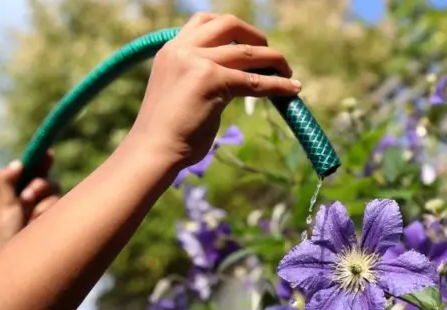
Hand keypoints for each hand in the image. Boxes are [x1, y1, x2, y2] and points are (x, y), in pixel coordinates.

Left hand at [0, 151, 59, 251]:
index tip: (47, 152)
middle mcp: (33, 204)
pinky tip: (41, 224)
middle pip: (47, 182)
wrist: (14, 265)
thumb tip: (18, 162)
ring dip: (43, 203)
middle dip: (40, 186)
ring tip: (29, 219)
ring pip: (55, 196)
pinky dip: (49, 213)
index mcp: (18, 196)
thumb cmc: (2, 237)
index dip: (41, 162)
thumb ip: (7, 182)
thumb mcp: (3, 207)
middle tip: (26, 197)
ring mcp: (46, 216)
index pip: (33, 173)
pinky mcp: (57, 225)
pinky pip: (61, 210)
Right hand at [130, 13, 300, 168]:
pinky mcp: (212, 81)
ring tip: (288, 72)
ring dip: (274, 60)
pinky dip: (278, 84)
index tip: (248, 44)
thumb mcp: (181, 91)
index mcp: (172, 49)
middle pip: (229, 24)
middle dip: (255, 36)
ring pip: (247, 52)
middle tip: (271, 55)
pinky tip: (292, 89)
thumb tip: (234, 78)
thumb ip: (201, 76)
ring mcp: (196, 62)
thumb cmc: (167, 132)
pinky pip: (254, 81)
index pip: (204, 22)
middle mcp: (182, 49)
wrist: (154, 151)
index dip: (232, 29)